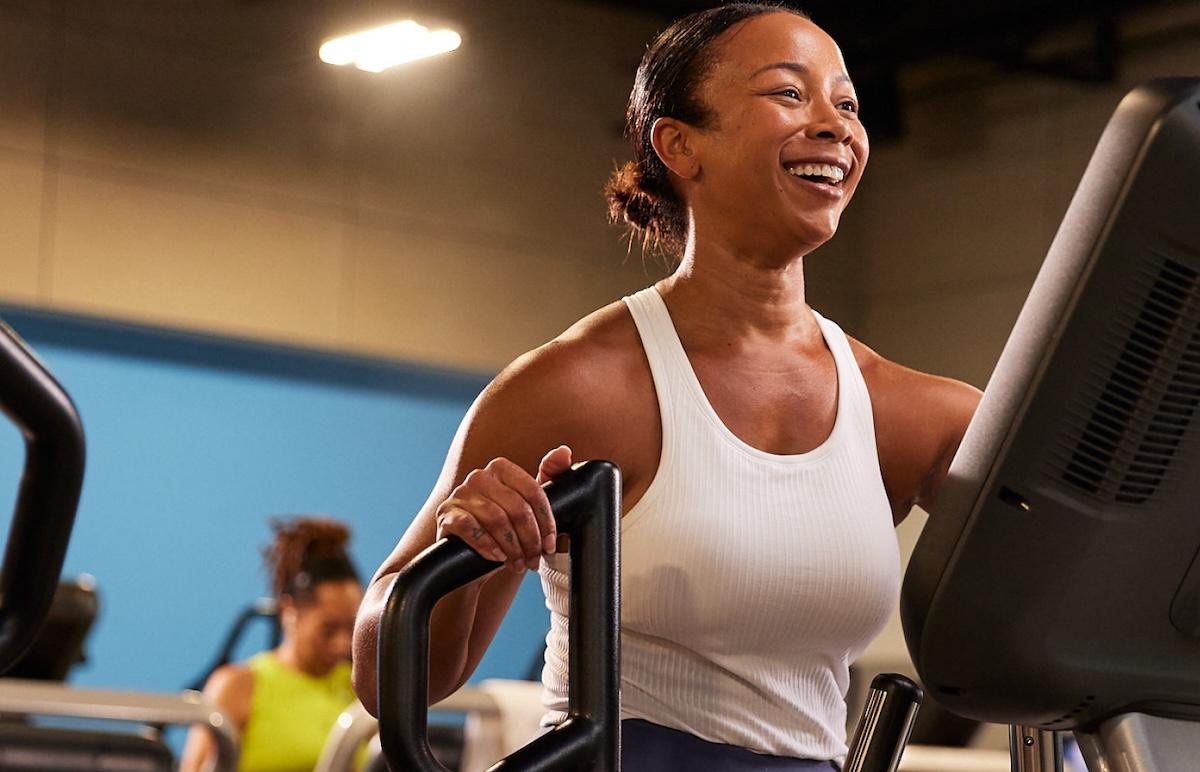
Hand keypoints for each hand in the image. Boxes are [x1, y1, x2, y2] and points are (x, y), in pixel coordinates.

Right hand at [435, 446, 572, 572]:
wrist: (472, 557)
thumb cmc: (505, 529)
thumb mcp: (528, 506)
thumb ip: (549, 476)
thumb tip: (564, 451)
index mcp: (501, 468)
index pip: (533, 491)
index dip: (546, 521)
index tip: (551, 544)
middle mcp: (479, 476)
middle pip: (517, 508)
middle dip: (530, 539)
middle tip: (535, 560)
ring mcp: (460, 493)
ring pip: (496, 519)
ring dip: (512, 547)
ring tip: (519, 563)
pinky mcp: (446, 513)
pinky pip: (470, 527)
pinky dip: (487, 545)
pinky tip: (497, 557)